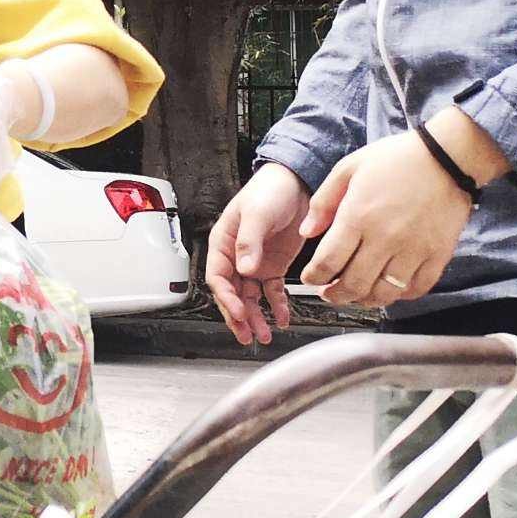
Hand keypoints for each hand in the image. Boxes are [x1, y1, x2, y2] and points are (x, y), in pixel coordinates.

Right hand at [205, 163, 311, 346]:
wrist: (297, 183)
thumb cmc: (270, 190)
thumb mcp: (256, 214)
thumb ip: (249, 241)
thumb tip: (245, 268)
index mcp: (223, 242)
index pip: (218, 277)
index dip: (227, 298)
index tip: (239, 311)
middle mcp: (236, 256)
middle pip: (232, 293)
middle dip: (238, 316)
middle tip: (247, 334)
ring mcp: (255, 263)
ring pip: (251, 297)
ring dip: (256, 316)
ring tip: (264, 334)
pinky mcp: (274, 266)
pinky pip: (272, 291)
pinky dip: (276, 305)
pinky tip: (282, 317)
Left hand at [297, 132, 473, 309]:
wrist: (448, 156)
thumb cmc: (398, 159)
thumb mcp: (349, 168)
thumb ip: (323, 201)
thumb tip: (306, 231)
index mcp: (358, 216)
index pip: (327, 261)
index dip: (314, 277)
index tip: (311, 278)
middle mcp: (385, 238)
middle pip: (353, 285)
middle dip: (335, 295)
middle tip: (328, 293)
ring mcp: (413, 250)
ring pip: (384, 293)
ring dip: (365, 300)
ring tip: (356, 295)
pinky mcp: (437, 255)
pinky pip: (417, 289)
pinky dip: (400, 296)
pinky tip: (390, 288)